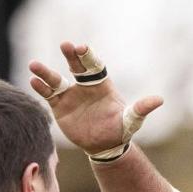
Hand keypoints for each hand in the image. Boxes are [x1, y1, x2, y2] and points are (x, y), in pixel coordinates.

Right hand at [28, 41, 162, 158]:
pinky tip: (33, 81)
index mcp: (101, 84)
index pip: (93, 65)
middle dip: (70, 55)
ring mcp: (70, 95)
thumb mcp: (131, 121)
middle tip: (65, 45)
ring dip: (45, 72)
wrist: (104, 146)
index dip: (88, 56)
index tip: (81, 48)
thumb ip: (141, 109)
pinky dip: (41, 88)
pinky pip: (48, 95)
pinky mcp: (59, 107)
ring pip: (55, 79)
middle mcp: (84, 86)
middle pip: (75, 66)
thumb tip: (159, 100)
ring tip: (33, 65)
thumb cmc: (119, 130)